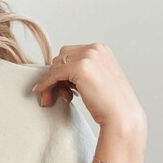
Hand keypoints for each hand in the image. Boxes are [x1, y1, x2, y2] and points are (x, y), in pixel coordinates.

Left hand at [31, 43, 146, 132]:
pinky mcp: (79, 67)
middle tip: (59, 94)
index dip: (63, 71)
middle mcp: (95, 48)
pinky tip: (42, 92)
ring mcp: (88, 56)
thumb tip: (58, 75)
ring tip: (62, 97)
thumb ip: (81, 71)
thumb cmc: (109, 102)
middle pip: (61, 58)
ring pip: (55, 65)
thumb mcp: (96, 78)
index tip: (63, 88)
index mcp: (100, 49)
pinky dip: (46, 84)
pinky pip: (53, 74)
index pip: (70, 54)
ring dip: (52, 82)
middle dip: (56, 76)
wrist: (120, 114)